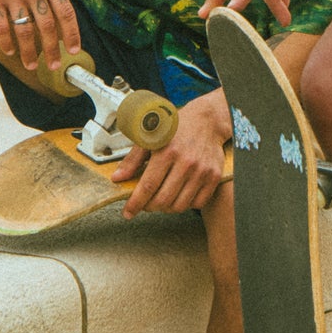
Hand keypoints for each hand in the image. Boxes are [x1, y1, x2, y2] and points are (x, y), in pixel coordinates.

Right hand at [0, 0, 80, 70]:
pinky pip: (2, 27)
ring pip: (25, 30)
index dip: (72, 34)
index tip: (74, 51)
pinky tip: (10, 51)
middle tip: (54, 66)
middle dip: (52, 50)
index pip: (66, 12)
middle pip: (47, 26)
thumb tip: (62, 22)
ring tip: (31, 65)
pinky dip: (7, 43)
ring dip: (29, 52)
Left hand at [111, 89, 229, 215]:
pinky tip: (179, 195)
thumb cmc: (176, 128)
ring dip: (166, 208)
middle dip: (149, 207)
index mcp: (167, 151)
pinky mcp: (214, 176)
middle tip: (145, 203)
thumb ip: (132, 160)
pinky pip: (198, 203)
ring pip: (180, 205)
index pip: (148, 186)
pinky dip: (186, 204)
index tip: (128, 212)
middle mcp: (186, 162)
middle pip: (163, 200)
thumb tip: (117, 178)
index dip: (135, 203)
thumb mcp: (149, 138)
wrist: (207, 120)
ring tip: (161, 199)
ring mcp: (201, 171)